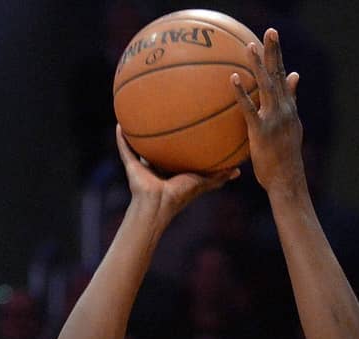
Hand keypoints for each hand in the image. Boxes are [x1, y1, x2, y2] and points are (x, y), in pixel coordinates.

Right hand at [115, 125, 237, 222]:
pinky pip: (124, 149)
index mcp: (172, 171)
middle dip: (160, 135)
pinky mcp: (131, 166)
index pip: (176, 153)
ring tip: (137, 114)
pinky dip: (121, 139)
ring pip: (140, 147)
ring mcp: (142, 167)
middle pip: (158, 148)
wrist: (160, 204)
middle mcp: (157, 167)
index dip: (179, 141)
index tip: (185, 125)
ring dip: (138, 134)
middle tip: (164, 114)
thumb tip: (238, 171)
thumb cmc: (181, 195)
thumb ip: (218, 176)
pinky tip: (120, 124)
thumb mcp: (203, 182)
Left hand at [232, 28, 304, 194]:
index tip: (272, 36)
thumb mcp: (292, 126)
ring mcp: (274, 119)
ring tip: (249, 46)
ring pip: (266, 86)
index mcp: (289, 108)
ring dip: (258, 65)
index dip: (278, 55)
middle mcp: (284, 109)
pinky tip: (232, 79)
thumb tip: (296, 75)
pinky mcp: (262, 131)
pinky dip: (241, 92)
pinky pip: (249, 108)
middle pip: (278, 74)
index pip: (284, 75)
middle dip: (274, 51)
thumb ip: (291, 100)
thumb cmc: (285, 157)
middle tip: (269, 31)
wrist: (286, 180)